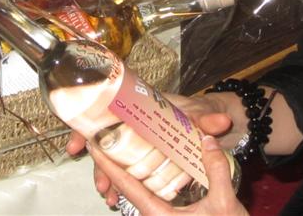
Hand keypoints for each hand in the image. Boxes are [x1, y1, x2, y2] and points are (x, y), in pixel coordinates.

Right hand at [65, 92, 244, 207]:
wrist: (218, 114)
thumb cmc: (205, 109)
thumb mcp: (204, 113)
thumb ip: (209, 118)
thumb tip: (221, 122)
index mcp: (144, 106)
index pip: (110, 112)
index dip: (91, 125)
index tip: (81, 141)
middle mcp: (137, 122)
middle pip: (107, 138)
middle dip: (99, 162)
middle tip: (100, 184)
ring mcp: (140, 139)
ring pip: (115, 156)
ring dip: (107, 176)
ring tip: (108, 195)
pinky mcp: (146, 153)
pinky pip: (127, 168)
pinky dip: (119, 181)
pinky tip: (117, 196)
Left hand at [90, 134, 247, 215]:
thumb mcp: (225, 203)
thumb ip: (216, 170)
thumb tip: (207, 139)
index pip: (127, 186)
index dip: (109, 165)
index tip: (95, 145)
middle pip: (128, 186)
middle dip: (115, 162)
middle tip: (106, 135)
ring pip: (139, 190)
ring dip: (130, 168)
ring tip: (122, 143)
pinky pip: (152, 194)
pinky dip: (147, 176)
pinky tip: (150, 162)